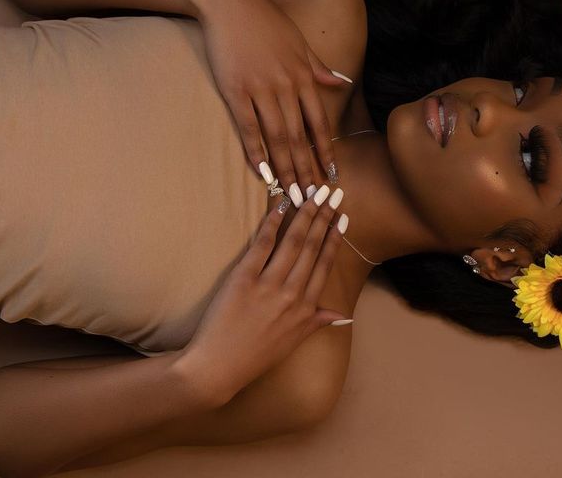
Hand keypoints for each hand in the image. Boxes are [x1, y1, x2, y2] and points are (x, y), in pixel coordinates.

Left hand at [173, 187, 349, 405]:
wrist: (218, 367)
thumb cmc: (256, 356)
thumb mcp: (293, 341)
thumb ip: (317, 322)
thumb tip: (342, 315)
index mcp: (305, 308)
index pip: (324, 265)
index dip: (334, 238)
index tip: (343, 218)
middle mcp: (291, 294)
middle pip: (311, 248)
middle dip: (323, 218)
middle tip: (331, 195)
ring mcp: (268, 286)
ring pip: (292, 243)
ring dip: (304, 215)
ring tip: (312, 195)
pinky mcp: (243, 279)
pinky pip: (261, 246)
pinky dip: (272, 224)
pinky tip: (280, 207)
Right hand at [196, 0, 349, 198]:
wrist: (232, 1)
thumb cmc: (267, 21)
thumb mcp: (300, 42)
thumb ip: (320, 68)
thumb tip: (343, 82)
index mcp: (304, 77)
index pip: (320, 123)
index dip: (326, 151)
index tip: (331, 175)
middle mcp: (287, 87)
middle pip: (300, 137)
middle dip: (307, 170)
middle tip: (312, 197)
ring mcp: (261, 89)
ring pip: (278, 137)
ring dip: (285, 168)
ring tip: (291, 193)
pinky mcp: (236, 90)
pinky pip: (249, 126)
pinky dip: (256, 150)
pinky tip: (261, 170)